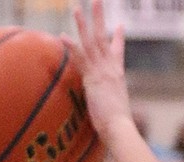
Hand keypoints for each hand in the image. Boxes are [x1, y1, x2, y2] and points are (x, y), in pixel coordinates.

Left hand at [64, 0, 132, 144]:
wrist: (120, 128)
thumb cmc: (119, 127)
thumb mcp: (118, 110)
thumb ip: (113, 103)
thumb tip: (115, 113)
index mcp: (118, 75)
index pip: (118, 52)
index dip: (118, 38)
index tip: (119, 25)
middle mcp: (111, 68)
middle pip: (103, 37)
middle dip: (99, 17)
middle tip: (96, 0)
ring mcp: (102, 71)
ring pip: (92, 41)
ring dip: (83, 23)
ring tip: (76, 7)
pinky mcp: (93, 78)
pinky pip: (81, 58)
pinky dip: (72, 46)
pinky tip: (63, 35)